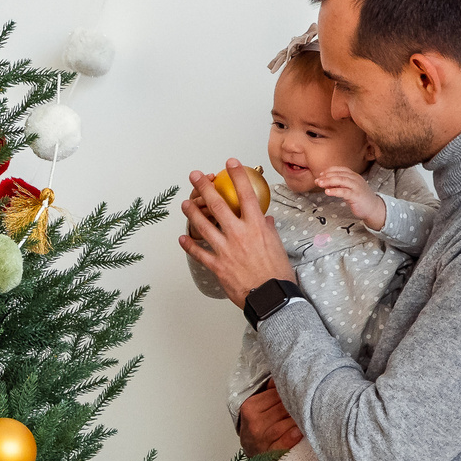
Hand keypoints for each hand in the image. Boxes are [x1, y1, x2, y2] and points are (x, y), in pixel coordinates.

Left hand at [178, 162, 296, 307]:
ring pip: (203, 226)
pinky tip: (182, 238)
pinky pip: (200, 253)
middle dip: (204, 188)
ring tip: (185, 203)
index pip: (246, 195)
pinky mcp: (217, 266)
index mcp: (256, 227)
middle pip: (218, 205)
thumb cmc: (278, 273)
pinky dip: (190, 246)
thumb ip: (268, 230)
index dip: (238, 176)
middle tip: (195, 176)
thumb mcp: (277, 247)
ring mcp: (225, 250)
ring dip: (192, 213)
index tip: (230, 163)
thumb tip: (265, 220)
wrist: (271, 297)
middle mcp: (239, 234)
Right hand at [236, 381, 303, 456]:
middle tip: (309, 404)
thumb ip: (269, 391)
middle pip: (283, 408)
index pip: (277, 394)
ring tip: (308, 417)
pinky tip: (300, 432)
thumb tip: (282, 374)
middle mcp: (254, 422)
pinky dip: (294, 436)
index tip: (300, 393)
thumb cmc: (258, 426)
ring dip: (299, 420)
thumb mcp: (257, 407)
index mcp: (250, 407)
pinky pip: (286, 441)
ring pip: (286, 423)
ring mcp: (261, 439)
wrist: (253, 452)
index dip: (290, 394)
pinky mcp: (270, 452)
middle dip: (297, 406)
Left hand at [309, 163, 386, 229]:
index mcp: (354, 176)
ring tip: (320, 184)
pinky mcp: (356, 196)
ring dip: (329, 181)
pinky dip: (335, 191)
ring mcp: (356, 187)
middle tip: (317, 180)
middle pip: (339, 174)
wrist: (373, 208)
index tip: (320, 174)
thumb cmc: (359, 198)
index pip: (340, 169)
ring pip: (341, 181)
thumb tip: (325, 182)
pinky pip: (344, 192)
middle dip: (327, 176)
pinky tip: (327, 192)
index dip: (329, 171)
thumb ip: (338, 185)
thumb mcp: (348, 189)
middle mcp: (355, 179)